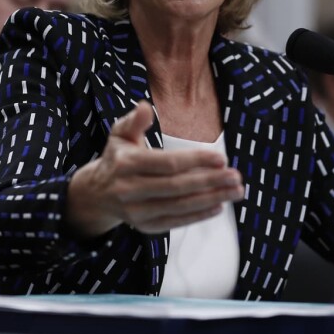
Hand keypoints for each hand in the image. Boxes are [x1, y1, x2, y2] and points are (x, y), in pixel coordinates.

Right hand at [67, 101, 243, 236]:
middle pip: (176, 187)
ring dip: (211, 199)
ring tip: (236, 192)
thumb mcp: (120, 134)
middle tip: (236, 176)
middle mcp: (128, 190)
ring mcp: (136, 212)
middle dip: (210, 182)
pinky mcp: (144, 227)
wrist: (97, 193)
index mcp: (125, 164)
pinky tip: (219, 206)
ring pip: (179, 206)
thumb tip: (144, 106)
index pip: (167, 164)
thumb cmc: (117, 157)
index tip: (221, 158)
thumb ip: (134, 121)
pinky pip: (175, 222)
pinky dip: (198, 216)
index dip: (196, 161)